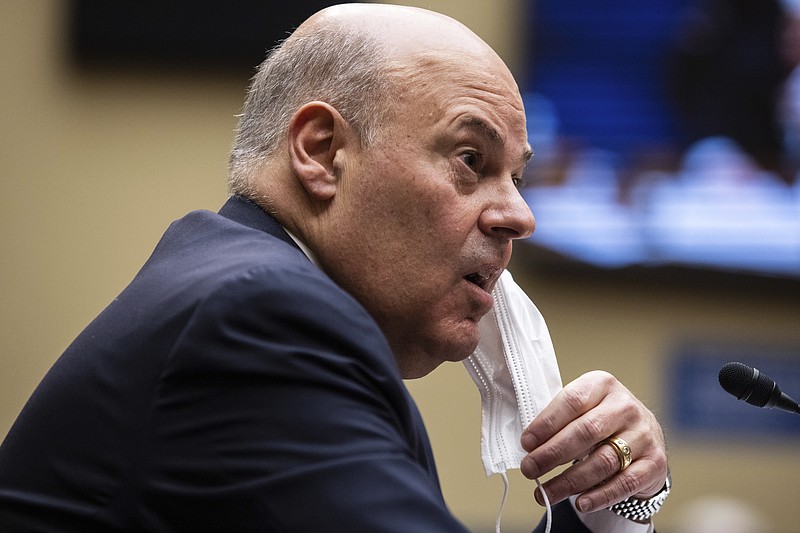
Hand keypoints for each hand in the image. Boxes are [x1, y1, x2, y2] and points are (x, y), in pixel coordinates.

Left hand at [519, 370, 667, 513]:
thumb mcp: (582, 409)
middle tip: (529, 470)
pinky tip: (580, 503)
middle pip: (585, 432)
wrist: (643, 434)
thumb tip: (529, 446)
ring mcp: (644, 434)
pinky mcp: (655, 462)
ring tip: (546, 493)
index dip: (546, 423)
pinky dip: (600, 495)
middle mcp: (626, 406)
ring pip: (602, 461)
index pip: (572, 401)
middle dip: (552, 454)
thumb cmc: (600, 420)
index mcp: (602, 385)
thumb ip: (558, 421)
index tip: (526, 443)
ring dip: (569, 481)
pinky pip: (624, 483)